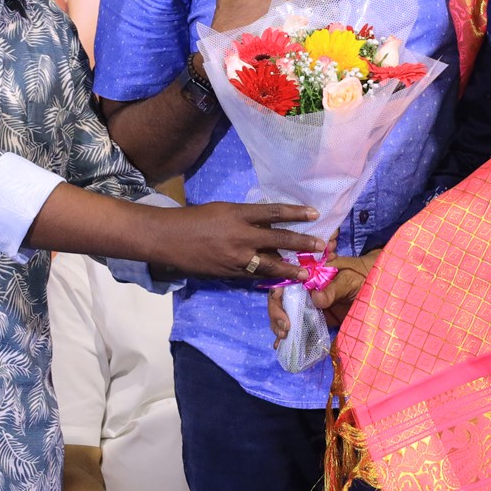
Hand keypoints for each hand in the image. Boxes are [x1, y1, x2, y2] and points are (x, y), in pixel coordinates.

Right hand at [138, 203, 326, 280]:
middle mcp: (240, 235)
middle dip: (302, 243)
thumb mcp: (223, 210)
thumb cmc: (195, 219)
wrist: (169, 238)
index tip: (315, 214)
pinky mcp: (229, 273)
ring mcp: (236, 257)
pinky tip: (279, 280)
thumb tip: (266, 225)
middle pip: (278, 239)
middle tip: (321, 246)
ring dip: (290, 269)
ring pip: (269, 264)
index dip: (296, 213)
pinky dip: (266, 276)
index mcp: (238, 214)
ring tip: (305, 273)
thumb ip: (245, 218)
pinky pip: (252, 275)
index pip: (274, 212)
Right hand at [268, 251, 379, 345]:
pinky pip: (300, 325)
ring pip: (286, 312)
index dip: (278, 292)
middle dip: (277, 312)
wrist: (383, 288)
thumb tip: (316, 298)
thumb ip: (336, 287)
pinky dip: (290, 335)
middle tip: (285, 328)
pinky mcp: (317, 318)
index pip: (286, 278)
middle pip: (281, 297)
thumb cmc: (367, 276)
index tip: (281, 307)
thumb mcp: (352, 278)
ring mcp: (310, 303)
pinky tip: (281, 345)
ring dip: (279, 325)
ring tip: (283, 338)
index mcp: (311, 271)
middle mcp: (306, 287)